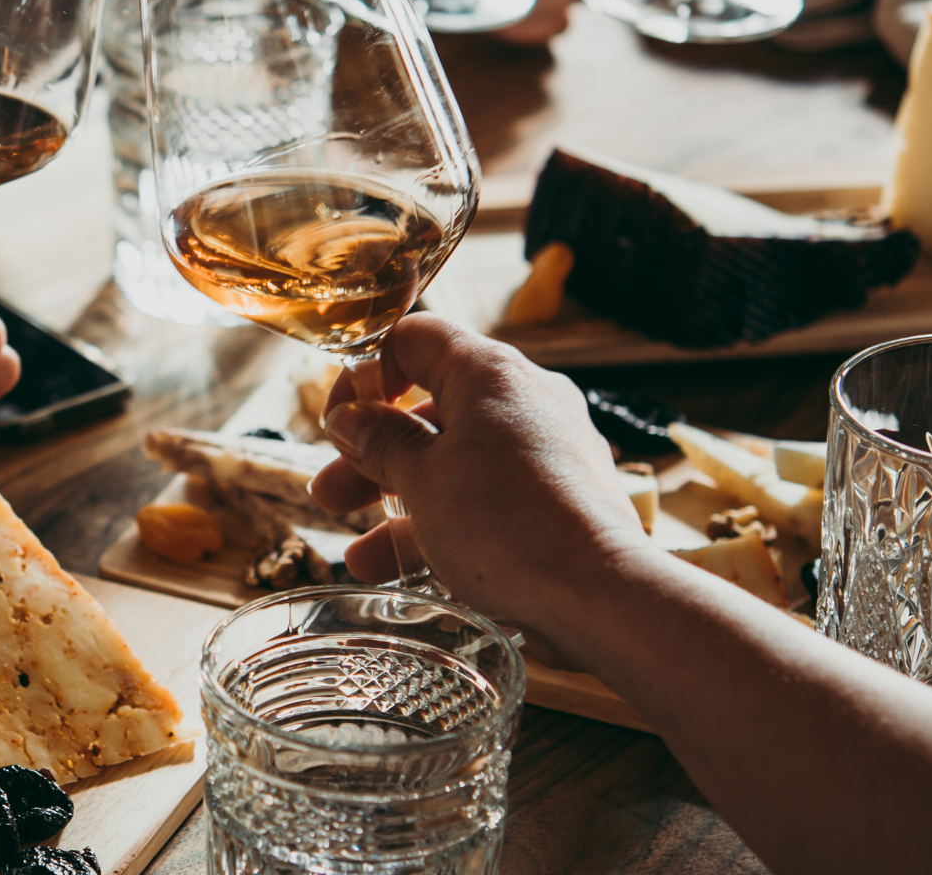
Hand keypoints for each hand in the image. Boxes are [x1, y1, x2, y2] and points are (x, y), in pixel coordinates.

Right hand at [307, 314, 648, 627]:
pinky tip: (406, 573)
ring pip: (460, 460)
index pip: (415, 338)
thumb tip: (351, 418)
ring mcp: (551, 448)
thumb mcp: (422, 480)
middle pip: (433, 406)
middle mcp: (527, 398)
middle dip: (375, 453)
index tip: (339, 419)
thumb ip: (381, 443)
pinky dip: (448, 524)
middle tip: (332, 490)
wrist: (599, 593)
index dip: (366, 372)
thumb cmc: (506, 525)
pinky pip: (492, 497)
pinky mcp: (565, 496)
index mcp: (491, 373)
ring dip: (403, 500)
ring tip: (360, 554)